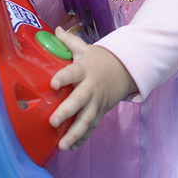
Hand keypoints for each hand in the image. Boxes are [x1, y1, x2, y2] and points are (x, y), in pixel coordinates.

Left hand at [48, 28, 136, 149]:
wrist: (125, 70)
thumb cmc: (99, 59)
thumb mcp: (85, 48)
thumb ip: (69, 41)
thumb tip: (55, 30)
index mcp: (84, 70)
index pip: (72, 72)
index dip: (63, 77)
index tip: (53, 83)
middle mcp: (91, 88)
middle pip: (79, 100)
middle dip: (67, 112)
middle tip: (53, 121)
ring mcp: (97, 102)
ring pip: (87, 120)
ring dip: (74, 133)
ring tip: (62, 145)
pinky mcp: (100, 112)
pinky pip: (91, 127)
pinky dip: (83, 138)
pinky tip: (72, 147)